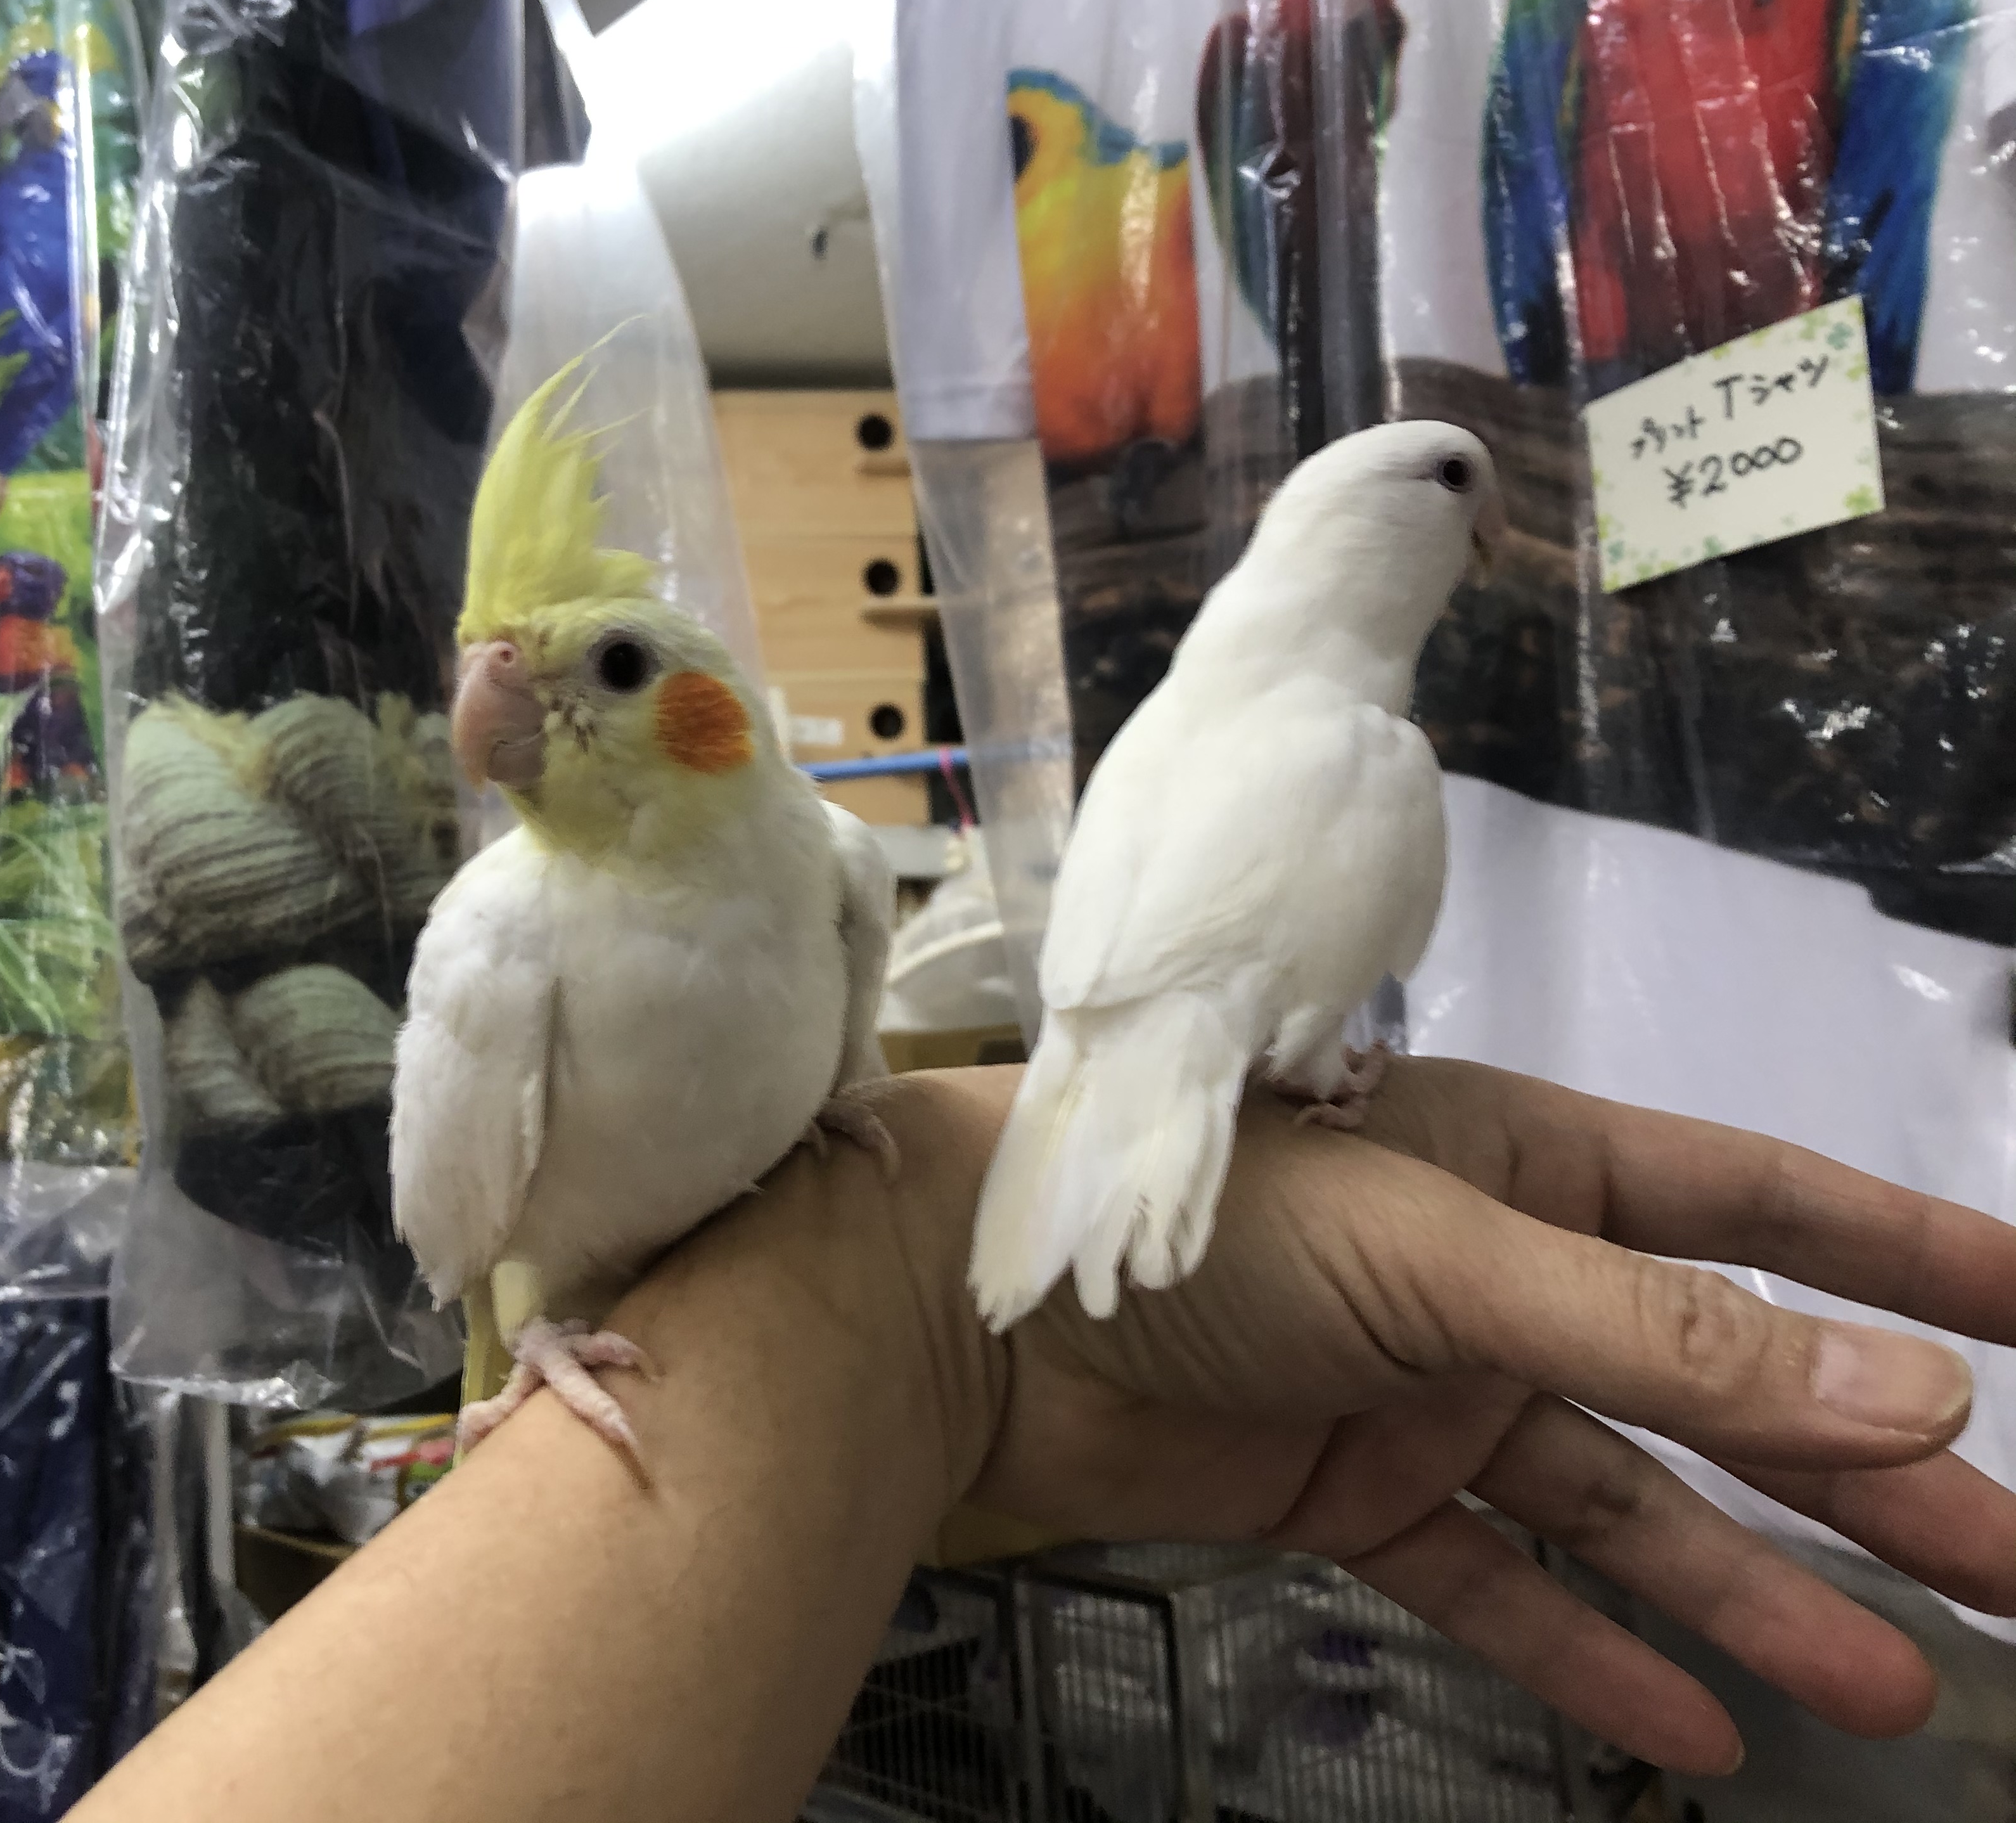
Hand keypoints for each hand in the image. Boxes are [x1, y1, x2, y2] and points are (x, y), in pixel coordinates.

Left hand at [893, 1058, 2015, 1774]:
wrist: (987, 1316)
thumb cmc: (1212, 1228)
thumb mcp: (1452, 1260)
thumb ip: (1663, 1337)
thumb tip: (1906, 1389)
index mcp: (1529, 1171)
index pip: (1759, 1211)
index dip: (1903, 1258)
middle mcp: (1496, 1280)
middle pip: (1719, 1388)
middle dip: (1861, 1478)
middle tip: (2007, 1570)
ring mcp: (1428, 1393)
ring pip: (1623, 1503)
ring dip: (1745, 1594)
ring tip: (1888, 1687)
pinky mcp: (1353, 1492)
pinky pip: (1497, 1582)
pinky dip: (1585, 1651)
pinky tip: (1694, 1729)